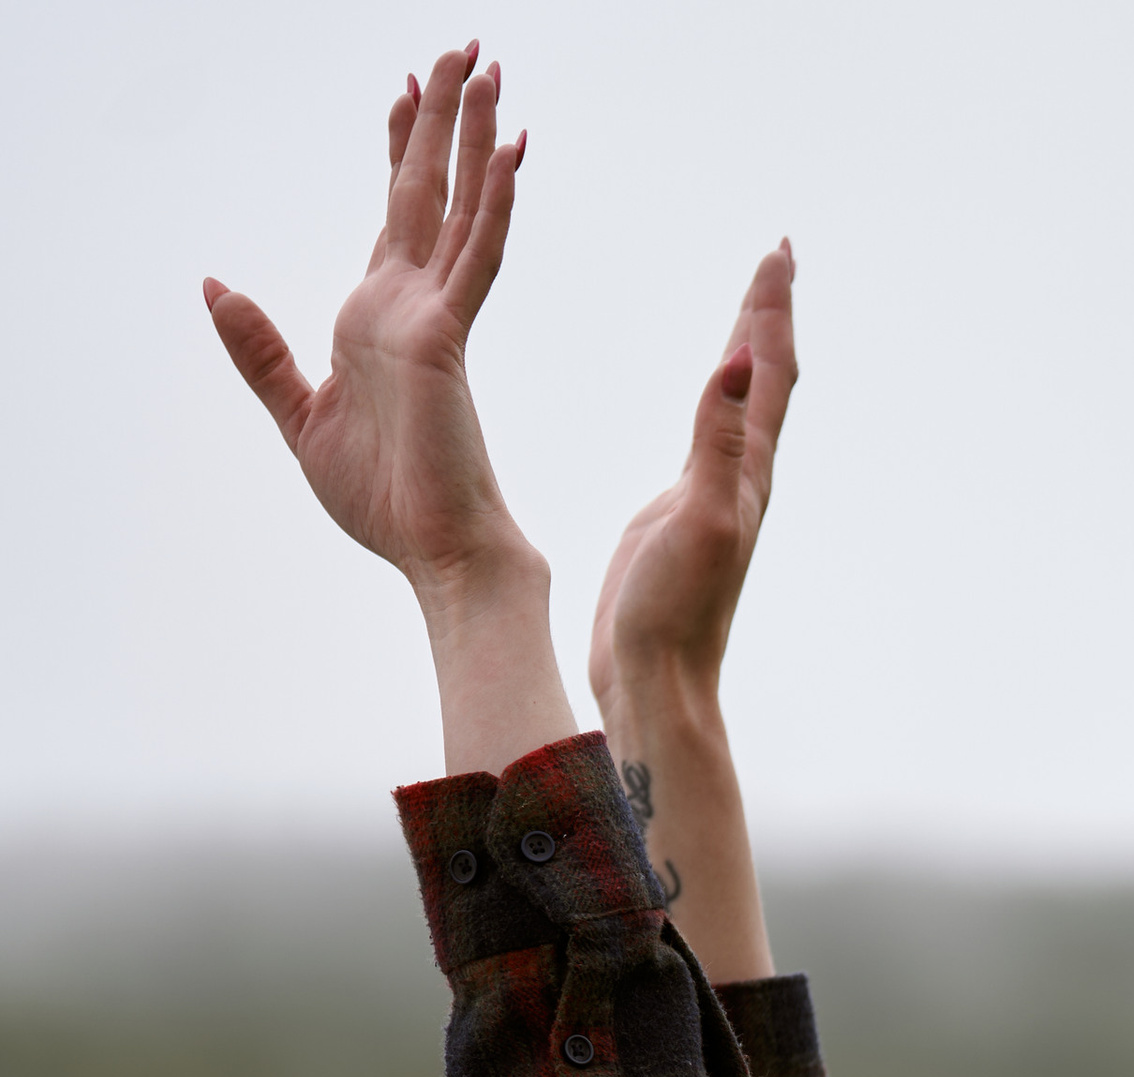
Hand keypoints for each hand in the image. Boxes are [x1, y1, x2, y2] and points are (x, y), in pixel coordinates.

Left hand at [206, 45, 531, 608]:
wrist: (436, 555)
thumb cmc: (384, 503)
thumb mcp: (300, 418)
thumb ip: (259, 351)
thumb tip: (213, 286)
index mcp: (378, 319)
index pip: (397, 217)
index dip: (401, 150)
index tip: (408, 93)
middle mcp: (412, 305)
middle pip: (429, 190)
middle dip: (444, 118)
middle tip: (467, 48)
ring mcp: (435, 317)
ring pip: (458, 206)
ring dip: (473, 136)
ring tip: (491, 71)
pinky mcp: (447, 339)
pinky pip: (476, 257)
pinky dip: (492, 203)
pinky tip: (507, 152)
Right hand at [590, 243, 797, 723]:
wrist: (657, 682)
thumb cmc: (675, 612)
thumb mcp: (699, 516)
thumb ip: (722, 439)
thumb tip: (743, 360)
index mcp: (749, 473)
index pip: (771, 372)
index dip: (772, 310)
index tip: (776, 251)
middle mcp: (742, 480)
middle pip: (767, 381)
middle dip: (768, 316)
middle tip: (774, 260)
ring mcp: (715, 496)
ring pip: (743, 408)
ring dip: (747, 355)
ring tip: (748, 316)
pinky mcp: (685, 515)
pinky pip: (711, 437)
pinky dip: (714, 400)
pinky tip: (710, 400)